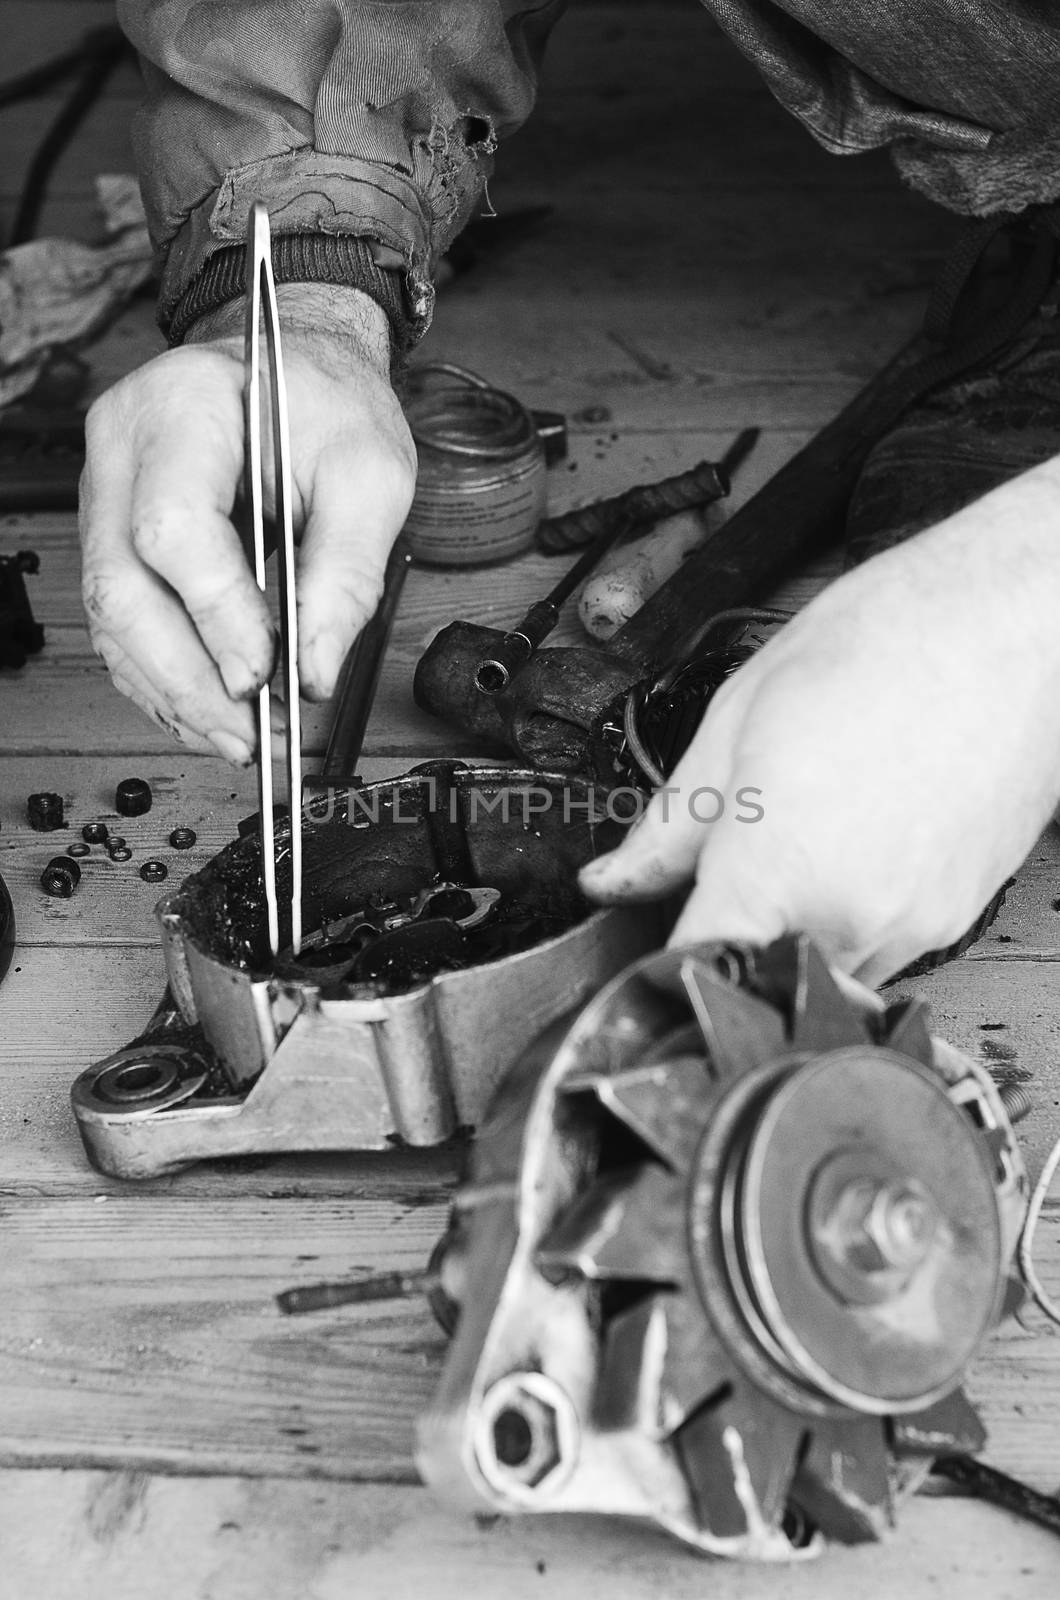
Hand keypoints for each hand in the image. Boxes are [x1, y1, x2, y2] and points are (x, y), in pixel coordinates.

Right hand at [79, 283, 415, 762]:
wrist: (291, 365)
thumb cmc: (328, 406)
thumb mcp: (371, 474)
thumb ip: (347, 574)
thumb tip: (317, 673)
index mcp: (183, 409)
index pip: (171, 527)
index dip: (215, 615)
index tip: (266, 675)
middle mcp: (122, 450)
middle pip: (123, 586)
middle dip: (189, 678)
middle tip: (254, 734)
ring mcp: (104, 495)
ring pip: (111, 618)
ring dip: (176, 694)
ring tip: (241, 739)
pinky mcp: (110, 537)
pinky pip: (119, 625)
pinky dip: (164, 680)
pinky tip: (209, 714)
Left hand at [580, 463, 1059, 984]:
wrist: (1015, 625)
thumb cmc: (888, 644)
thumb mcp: (738, 717)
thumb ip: (669, 825)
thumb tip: (615, 879)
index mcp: (779, 867)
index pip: (697, 972)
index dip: (659, 972)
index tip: (648, 951)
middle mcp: (851, 915)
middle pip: (759, 977)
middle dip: (732, 937)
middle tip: (728, 867)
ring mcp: (914, 924)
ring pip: (823, 969)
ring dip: (793, 927)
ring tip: (805, 834)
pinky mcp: (954, 917)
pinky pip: (880, 946)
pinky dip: (850, 911)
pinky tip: (854, 835)